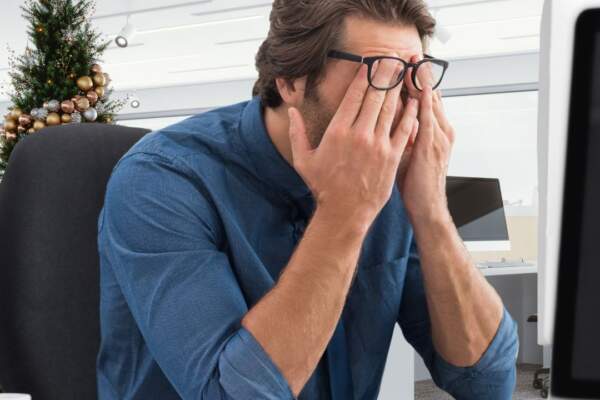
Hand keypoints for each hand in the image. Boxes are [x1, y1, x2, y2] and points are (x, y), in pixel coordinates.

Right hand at [288, 60, 418, 225]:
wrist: (345, 212)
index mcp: (338, 131)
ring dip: (398, 88)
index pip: (354, 95)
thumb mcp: (303, 159)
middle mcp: (359, 134)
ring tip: (403, 73)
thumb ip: (297, 133)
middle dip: (384, 75)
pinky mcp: (392, 157)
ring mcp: (378, 145)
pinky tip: (415, 101)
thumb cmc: (324, 187)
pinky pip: (404, 129)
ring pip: (390, 109)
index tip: (370, 64)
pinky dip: (410, 113)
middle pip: (375, 96)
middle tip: (391, 59)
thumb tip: (292, 111)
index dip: (364, 77)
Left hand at [397, 55, 455, 220]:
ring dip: (421, 80)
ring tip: (414, 60)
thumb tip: (388, 123)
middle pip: (430, 95)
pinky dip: (422, 100)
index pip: (426, 99)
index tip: (408, 63)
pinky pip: (426, 118)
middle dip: (420, 73)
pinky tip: (416, 87)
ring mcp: (438, 137)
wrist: (427, 208)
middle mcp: (440, 130)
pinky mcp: (431, 146)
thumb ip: (404, 136)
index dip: (418, 80)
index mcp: (436, 132)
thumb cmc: (416, 185)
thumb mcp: (409, 155)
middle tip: (411, 53)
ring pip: (430, 102)